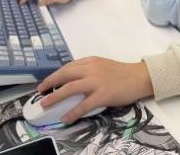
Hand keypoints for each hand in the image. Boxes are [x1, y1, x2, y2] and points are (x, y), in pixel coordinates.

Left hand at [38, 57, 153, 123]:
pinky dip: (72, 112)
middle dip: (50, 82)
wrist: (139, 77)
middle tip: (40, 91)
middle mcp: (91, 69)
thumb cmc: (122, 73)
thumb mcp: (103, 65)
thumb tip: (73, 80)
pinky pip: (83, 105)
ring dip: (55, 96)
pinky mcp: (102, 95)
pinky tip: (65, 118)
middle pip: (65, 74)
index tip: (48, 81)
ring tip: (45, 104)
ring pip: (70, 88)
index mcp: (91, 61)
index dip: (56, 74)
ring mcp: (96, 82)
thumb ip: (89, 70)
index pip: (69, 66)